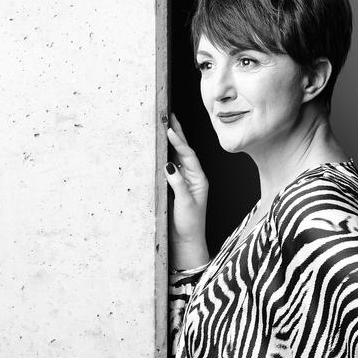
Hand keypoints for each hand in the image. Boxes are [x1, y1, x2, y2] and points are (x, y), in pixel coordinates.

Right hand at [164, 113, 209, 266]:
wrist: (186, 243)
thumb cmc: (189, 225)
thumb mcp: (185, 204)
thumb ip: (178, 184)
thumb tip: (169, 165)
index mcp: (199, 179)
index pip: (188, 155)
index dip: (179, 141)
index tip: (169, 128)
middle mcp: (192, 177)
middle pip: (183, 150)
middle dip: (176, 133)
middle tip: (168, 115)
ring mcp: (182, 181)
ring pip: (175, 156)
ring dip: (170, 140)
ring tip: (163, 124)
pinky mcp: (173, 187)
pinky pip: (168, 166)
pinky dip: (164, 154)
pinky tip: (158, 145)